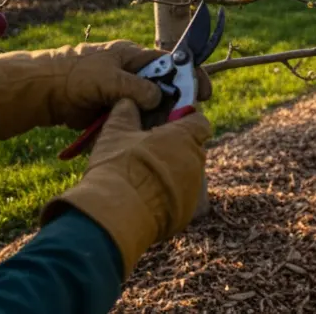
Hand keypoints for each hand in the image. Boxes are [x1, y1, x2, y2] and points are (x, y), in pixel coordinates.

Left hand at [0, 39, 208, 139]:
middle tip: (186, 118)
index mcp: (134, 57)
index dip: (191, 75)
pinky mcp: (117, 112)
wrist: (43, 93)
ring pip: (154, 107)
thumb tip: (160, 99)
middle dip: (178, 102)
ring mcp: (125, 93)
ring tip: (164, 131)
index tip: (204, 92)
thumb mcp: (108, 77)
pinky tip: (147, 137)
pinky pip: (137, 121)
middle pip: (166, 87)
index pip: (172, 62)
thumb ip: (136, 88)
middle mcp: (134, 74)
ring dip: (160, 119)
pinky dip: (143, 129)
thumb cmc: (74, 75)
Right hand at [43, 99, 211, 274]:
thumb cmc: (118, 166)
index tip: (167, 126)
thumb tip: (127, 101)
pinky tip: (146, 200)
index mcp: (185, 136)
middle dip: (176, 149)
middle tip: (149, 154)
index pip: (199, 121)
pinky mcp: (190, 212)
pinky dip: (169, 198)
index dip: (185, 121)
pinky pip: (183, 199)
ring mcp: (196, 187)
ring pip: (188, 174)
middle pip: (193, 149)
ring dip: (172, 174)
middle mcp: (197, 160)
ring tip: (143, 180)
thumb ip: (126, 113)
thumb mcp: (116, 133)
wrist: (117, 214)